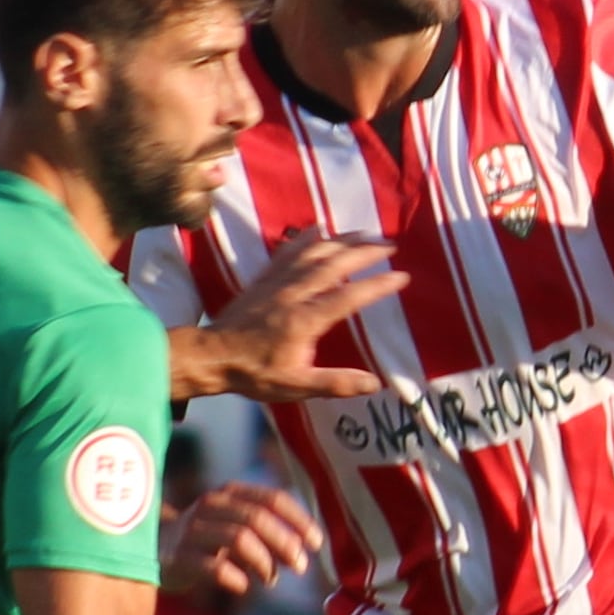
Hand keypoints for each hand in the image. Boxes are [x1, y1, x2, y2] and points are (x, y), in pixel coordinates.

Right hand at [163, 480, 321, 600]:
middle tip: (301, 566)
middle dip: (285, 543)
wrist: (152, 549)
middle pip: (258, 518)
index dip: (299, 520)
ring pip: (240, 539)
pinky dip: (236, 578)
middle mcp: (211, 506)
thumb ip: (265, 534)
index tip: (316, 543)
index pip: (272, 499)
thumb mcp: (234, 526)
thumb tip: (302, 552)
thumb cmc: (205, 540)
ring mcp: (193, 530)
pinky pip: (214, 567)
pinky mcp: (179, 557)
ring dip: (264, 562)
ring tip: (271, 580)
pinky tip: (243, 586)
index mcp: (230, 494)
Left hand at [183, 231, 401, 403]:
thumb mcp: (296, 386)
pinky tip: (318, 228)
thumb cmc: (254, 374)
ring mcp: (277, 283)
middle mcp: (293, 295)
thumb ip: (335, 383)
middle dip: (365, 251)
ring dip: (341, 240)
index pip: (350, 297)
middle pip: (335, 265)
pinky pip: (287, 251)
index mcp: (305, 321)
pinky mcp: (264, 279)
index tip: (401, 277)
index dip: (378, 286)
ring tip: (364, 232)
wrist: (212, 357)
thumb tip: (374, 384)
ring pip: (313, 252)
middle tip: (390, 244)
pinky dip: (305, 237)